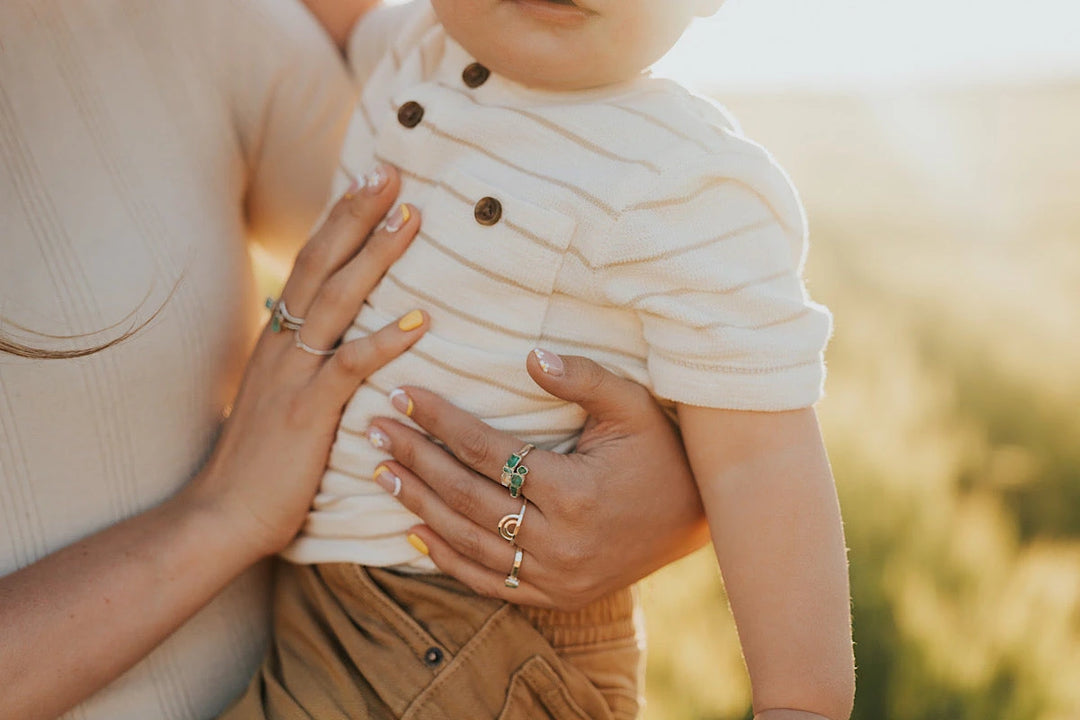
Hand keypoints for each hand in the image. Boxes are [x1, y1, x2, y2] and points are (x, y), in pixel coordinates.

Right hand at [186, 166, 426, 559]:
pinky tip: (419, 322)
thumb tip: (336, 336)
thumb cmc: (262, 459)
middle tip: (391, 173)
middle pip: (321, 263)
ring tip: (411, 220)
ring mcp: (294, 376)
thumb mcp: (281, 396)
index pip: (310, 263)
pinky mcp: (309, 412)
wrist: (224, 513)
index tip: (371, 182)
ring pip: (337, 301)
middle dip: (357, 214)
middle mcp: (282, 346)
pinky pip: (350, 366)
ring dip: (376, 257)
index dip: (340, 220)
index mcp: (278, 339)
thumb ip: (307, 362)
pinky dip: (385, 341)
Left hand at [367, 351, 710, 608]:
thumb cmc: (663, 450)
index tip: (403, 395)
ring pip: (468, 542)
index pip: (488, 452)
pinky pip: (488, 581)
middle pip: (466, 497)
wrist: (699, 516)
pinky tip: (412, 531)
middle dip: (415, 459)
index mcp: (575, 492)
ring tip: (381, 472)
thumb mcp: (631, 405)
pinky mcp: (554, 595)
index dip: (440, 422)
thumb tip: (529, 358)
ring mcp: (555, 577)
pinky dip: (446, 559)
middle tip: (374, 429)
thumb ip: (582, 379)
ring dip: (418, 505)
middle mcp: (560, 543)